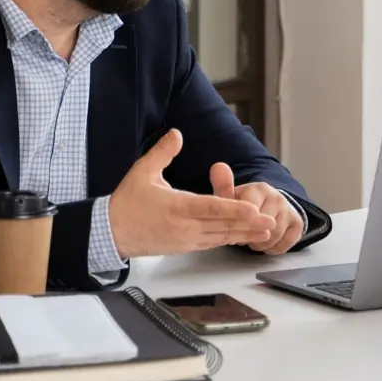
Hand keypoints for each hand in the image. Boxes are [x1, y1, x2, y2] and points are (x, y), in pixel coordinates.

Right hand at [108, 129, 276, 257]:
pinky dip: (228, 239)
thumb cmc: (126, 203)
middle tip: (272, 223)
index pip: (212, 208)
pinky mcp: (184, 246)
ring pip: (220, 237)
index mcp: (177, 207)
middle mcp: (185, 227)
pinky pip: (211, 243)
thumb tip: (177, 133)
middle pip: (222, 226)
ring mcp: (185, 239)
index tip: (254, 210)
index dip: (235, 210)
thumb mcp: (142, 172)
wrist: (109, 233)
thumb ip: (162, 152)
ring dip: (243, 235)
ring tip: (266, 234)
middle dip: (249, 225)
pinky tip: (241, 237)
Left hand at [209, 166, 305, 254]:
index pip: (249, 212)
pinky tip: (266, 242)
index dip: (239, 224)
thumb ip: (223, 186)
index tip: (234, 225)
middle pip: (261, 227)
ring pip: (272, 237)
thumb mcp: (231, 196)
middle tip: (243, 233)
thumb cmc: (245, 203)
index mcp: (260, 189)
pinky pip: (284, 246)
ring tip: (253, 238)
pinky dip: (273, 249)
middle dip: (249, 235)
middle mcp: (277, 197)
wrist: (269, 203)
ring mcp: (289, 210)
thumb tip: (217, 166)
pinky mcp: (298, 224)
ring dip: (260, 244)